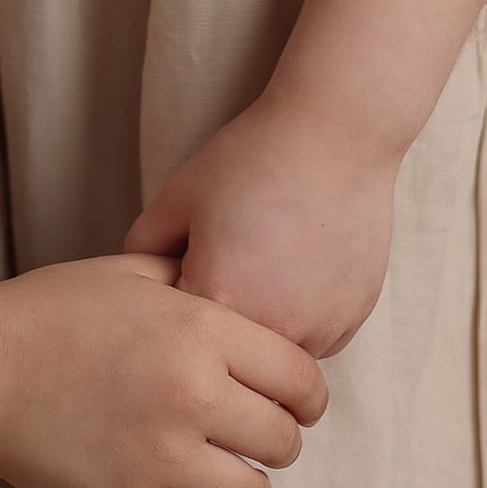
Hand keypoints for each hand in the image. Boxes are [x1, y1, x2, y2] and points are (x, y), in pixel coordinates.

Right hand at [0, 251, 326, 487]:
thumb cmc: (53, 311)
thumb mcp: (131, 270)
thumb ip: (197, 280)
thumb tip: (251, 297)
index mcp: (200, 327)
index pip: (301, 378)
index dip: (306, 394)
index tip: (293, 400)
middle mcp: (192, 392)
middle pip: (285, 440)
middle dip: (276, 437)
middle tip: (250, 432)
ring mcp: (162, 455)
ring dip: (249, 485)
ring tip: (226, 470)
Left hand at [125, 93, 399, 359]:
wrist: (336, 133)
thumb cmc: (251, 158)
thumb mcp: (177, 197)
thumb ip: (141, 249)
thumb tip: (135, 290)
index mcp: (219, 300)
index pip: (176, 333)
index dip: (173, 300)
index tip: (183, 266)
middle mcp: (272, 330)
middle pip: (225, 352)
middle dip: (216, 320)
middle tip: (228, 254)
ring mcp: (318, 330)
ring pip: (270, 354)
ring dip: (259, 324)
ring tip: (264, 256)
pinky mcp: (350, 322)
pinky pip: (310, 340)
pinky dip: (299, 317)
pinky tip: (297, 264)